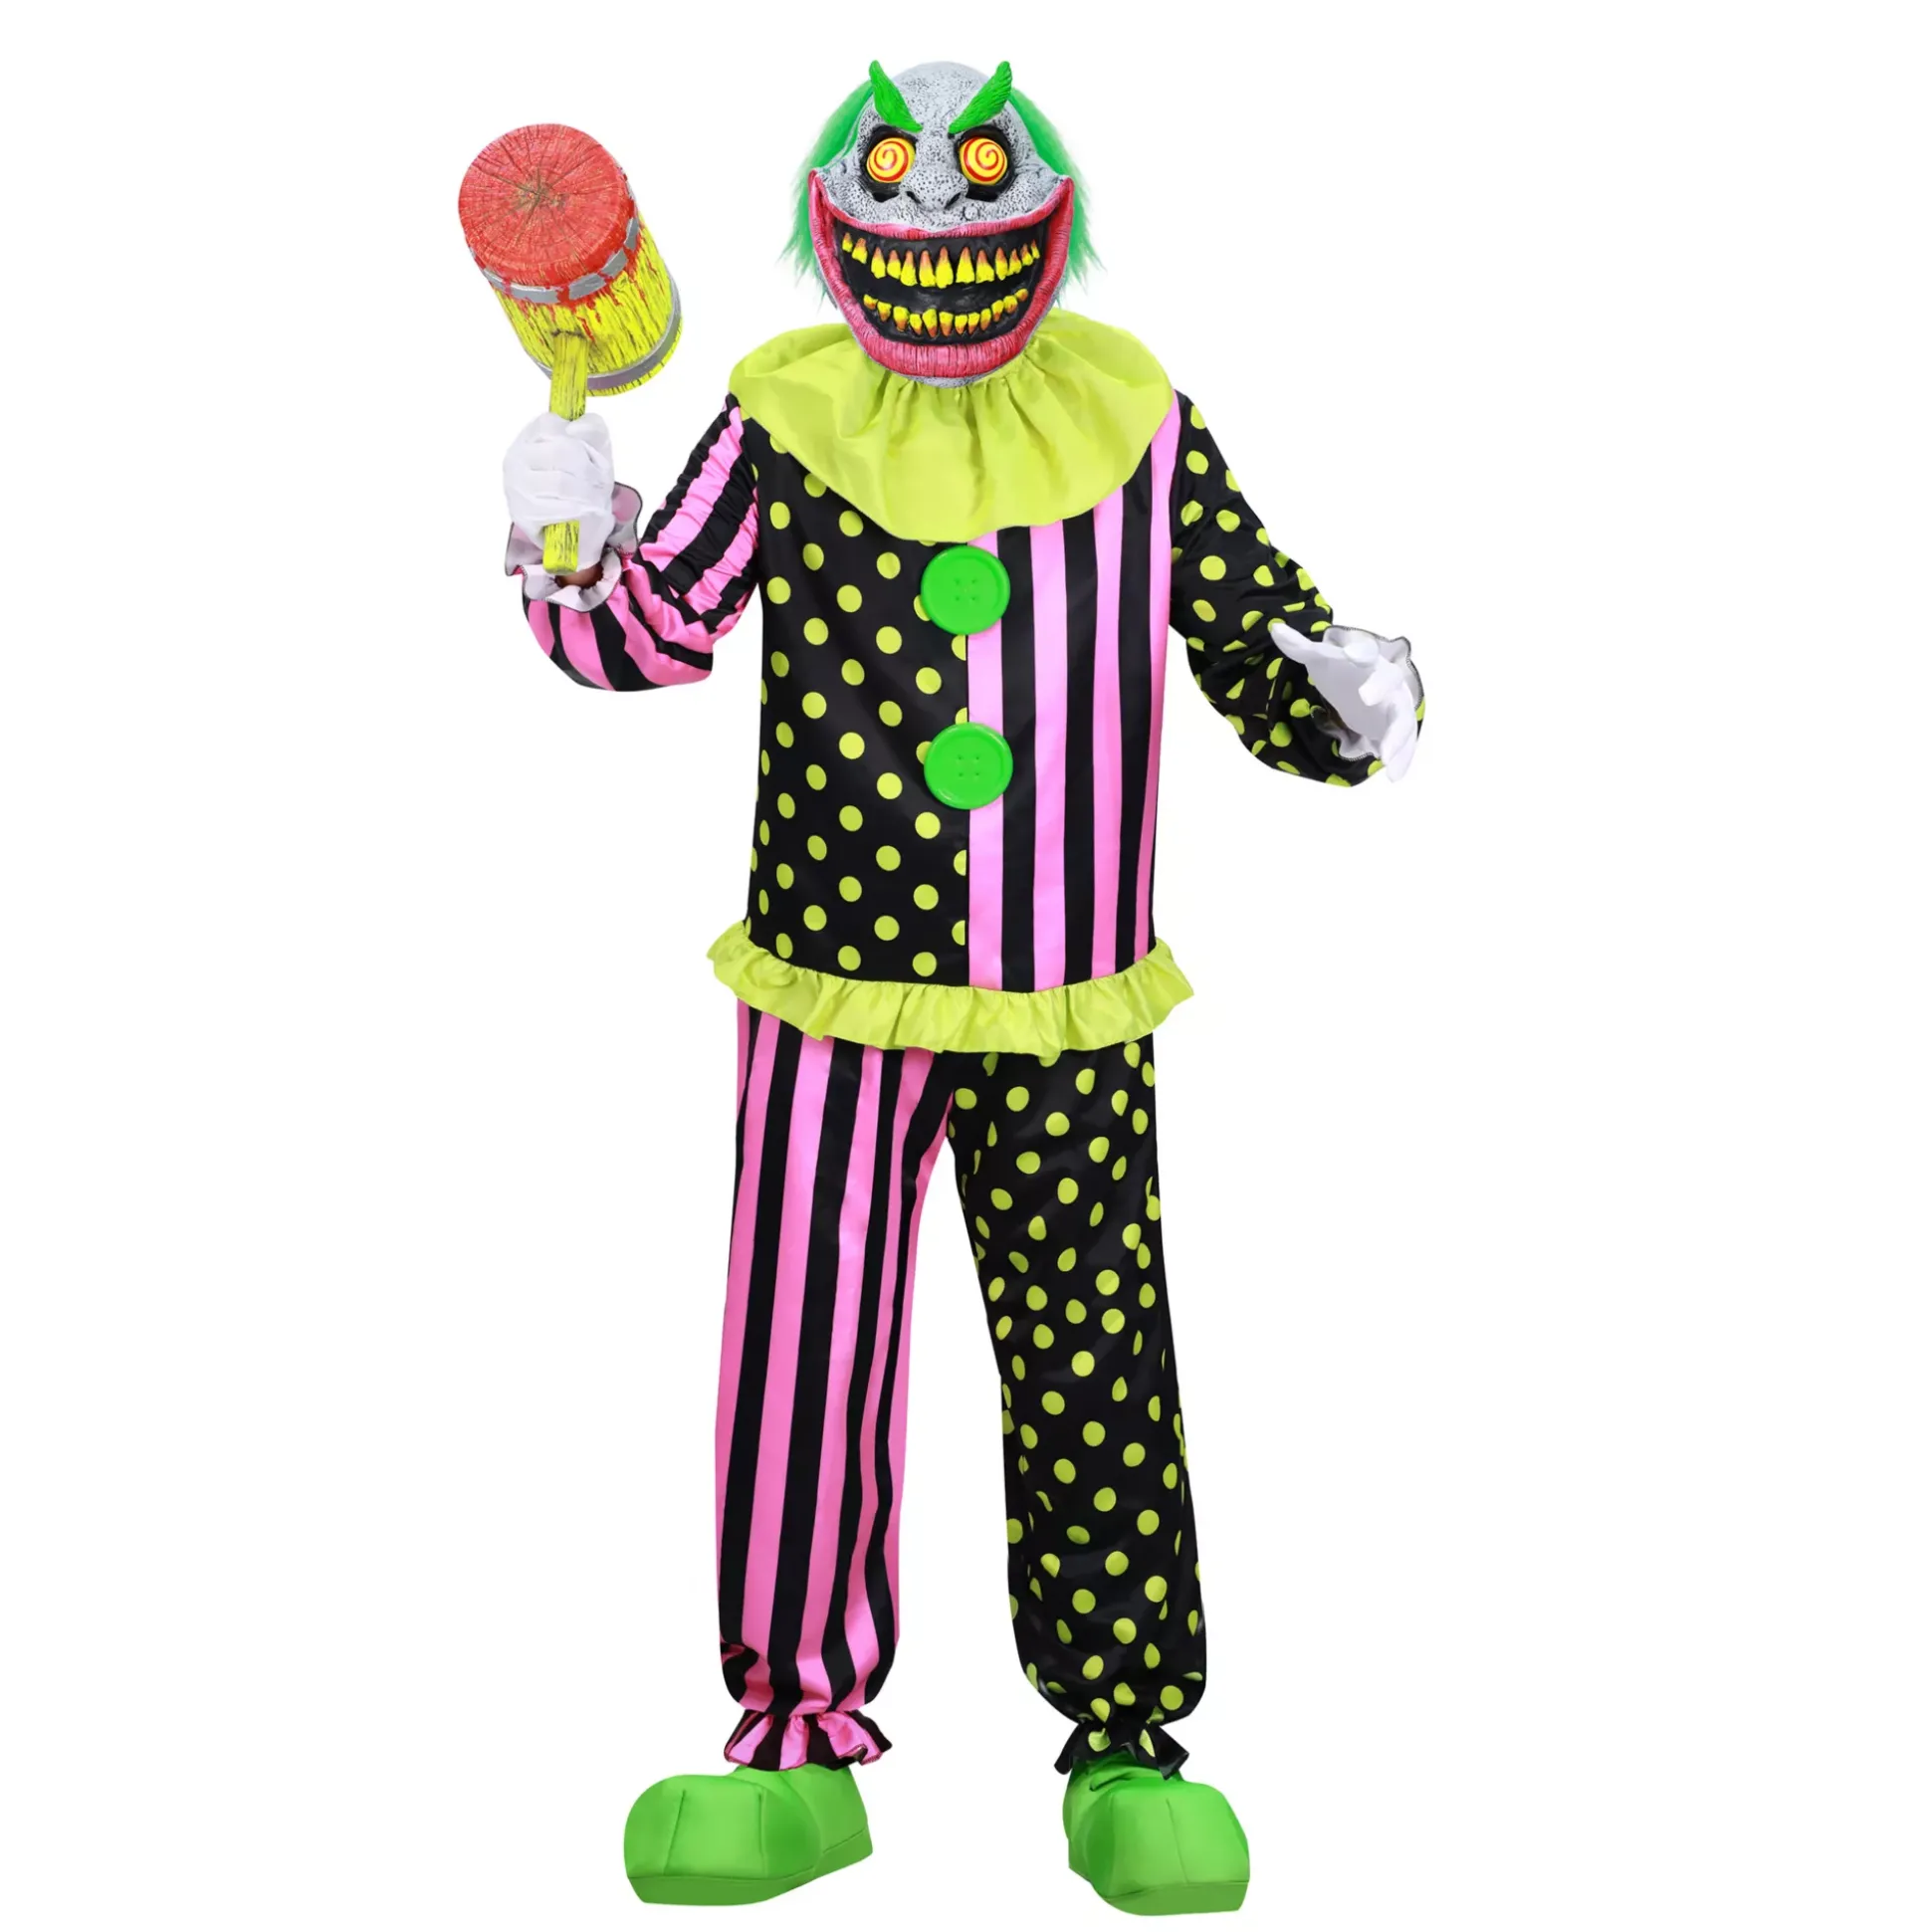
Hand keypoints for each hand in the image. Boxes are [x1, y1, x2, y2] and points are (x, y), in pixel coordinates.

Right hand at [503, 411, 616, 565]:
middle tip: (600, 483)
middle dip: (590, 470)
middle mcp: (516, 457)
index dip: (580, 441)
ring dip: (588, 493)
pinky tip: (583, 512)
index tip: (590, 456)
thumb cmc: (582, 482)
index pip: (553, 425)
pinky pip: (556, 509)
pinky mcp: (522, 513)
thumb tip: (577, 428)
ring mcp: (516, 486)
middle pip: (562, 452)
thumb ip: (592, 429)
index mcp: (532, 435)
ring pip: (561, 482)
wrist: (576, 525)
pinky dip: (578, 511)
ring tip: (595, 499)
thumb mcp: (595, 449)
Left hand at [1269, 621, 1420, 781]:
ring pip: (1402, 718)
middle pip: (1390, 682)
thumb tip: (1275, 628)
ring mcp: (1396, 704)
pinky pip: (1404, 743)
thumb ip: (1300, 647)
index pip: (1366, 651)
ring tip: (1386, 759)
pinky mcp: (1396, 727)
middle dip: (1380, 689)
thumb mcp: (1321, 659)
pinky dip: (1402, 758)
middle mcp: (1387, 680)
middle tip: (1367, 699)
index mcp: (1367, 660)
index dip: (1359, 651)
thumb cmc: (1344, 670)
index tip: (1350, 655)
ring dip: (1397, 738)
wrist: (1364, 684)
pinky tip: (1393, 775)